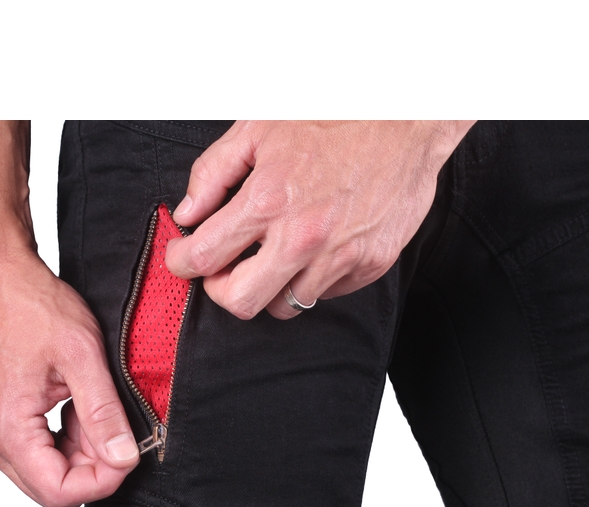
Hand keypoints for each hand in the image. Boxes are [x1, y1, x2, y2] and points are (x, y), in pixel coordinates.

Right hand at [0, 254, 138, 506]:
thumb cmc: (30, 306)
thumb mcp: (82, 356)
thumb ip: (103, 413)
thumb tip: (124, 457)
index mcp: (8, 429)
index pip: (59, 492)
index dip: (102, 481)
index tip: (129, 454)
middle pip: (53, 490)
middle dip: (94, 469)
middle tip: (117, 429)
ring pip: (49, 474)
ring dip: (83, 453)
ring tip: (96, 408)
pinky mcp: (2, 422)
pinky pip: (41, 452)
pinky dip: (68, 440)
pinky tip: (80, 407)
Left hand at [166, 120, 474, 318]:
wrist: (407, 120)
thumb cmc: (334, 117)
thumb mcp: (259, 128)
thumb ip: (213, 173)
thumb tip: (187, 213)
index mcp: (268, 201)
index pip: (205, 257)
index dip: (181, 262)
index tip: (182, 258)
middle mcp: (302, 238)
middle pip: (241, 302)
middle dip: (221, 291)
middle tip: (222, 272)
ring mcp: (338, 258)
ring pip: (285, 306)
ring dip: (270, 286)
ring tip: (273, 257)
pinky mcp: (368, 267)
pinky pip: (325, 295)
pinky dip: (311, 280)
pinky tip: (314, 251)